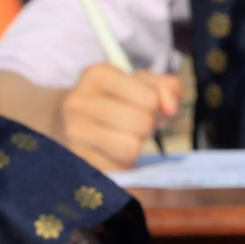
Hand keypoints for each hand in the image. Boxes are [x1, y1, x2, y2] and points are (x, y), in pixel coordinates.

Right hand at [59, 63, 180, 170]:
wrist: (78, 122)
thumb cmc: (120, 102)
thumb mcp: (146, 86)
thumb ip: (169, 88)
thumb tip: (170, 107)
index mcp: (97, 75)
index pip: (150, 98)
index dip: (156, 106)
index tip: (142, 105)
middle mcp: (79, 100)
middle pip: (142, 122)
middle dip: (147, 127)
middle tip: (133, 124)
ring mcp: (74, 131)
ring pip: (131, 147)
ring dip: (136, 145)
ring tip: (123, 136)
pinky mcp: (78, 158)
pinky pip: (119, 168)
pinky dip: (124, 163)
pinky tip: (112, 152)